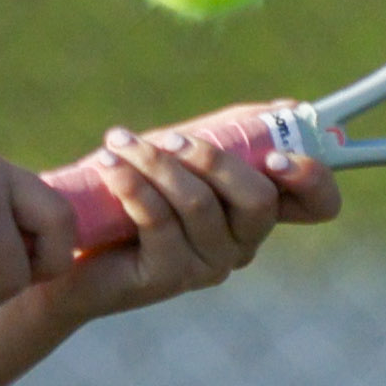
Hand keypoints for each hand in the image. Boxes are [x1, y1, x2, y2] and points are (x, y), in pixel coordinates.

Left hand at [38, 104, 341, 326]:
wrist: (67, 247)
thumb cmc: (129, 193)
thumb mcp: (183, 154)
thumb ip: (231, 133)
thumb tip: (288, 107)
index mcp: (255, 211)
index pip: (318, 204)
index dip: (313, 178)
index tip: (277, 155)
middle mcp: (241, 243)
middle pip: (258, 201)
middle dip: (215, 159)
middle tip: (171, 137)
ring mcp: (207, 266)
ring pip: (201, 206)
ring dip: (158, 164)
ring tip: (119, 143)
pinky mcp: (167, 278)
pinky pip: (159, 222)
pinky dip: (133, 185)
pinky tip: (109, 166)